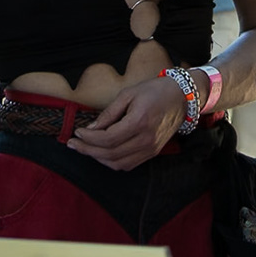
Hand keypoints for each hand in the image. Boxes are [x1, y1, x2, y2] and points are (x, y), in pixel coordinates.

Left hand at [67, 75, 184, 170]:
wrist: (182, 98)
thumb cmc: (154, 91)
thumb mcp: (128, 94)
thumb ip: (108, 113)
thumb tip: (90, 128)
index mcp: (140, 122)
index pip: (108, 139)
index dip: (89, 138)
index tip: (77, 132)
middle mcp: (146, 140)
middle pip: (110, 154)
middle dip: (88, 150)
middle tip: (73, 143)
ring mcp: (151, 149)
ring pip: (118, 164)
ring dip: (98, 158)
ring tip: (84, 148)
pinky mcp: (153, 153)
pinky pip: (128, 164)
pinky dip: (112, 161)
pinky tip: (101, 152)